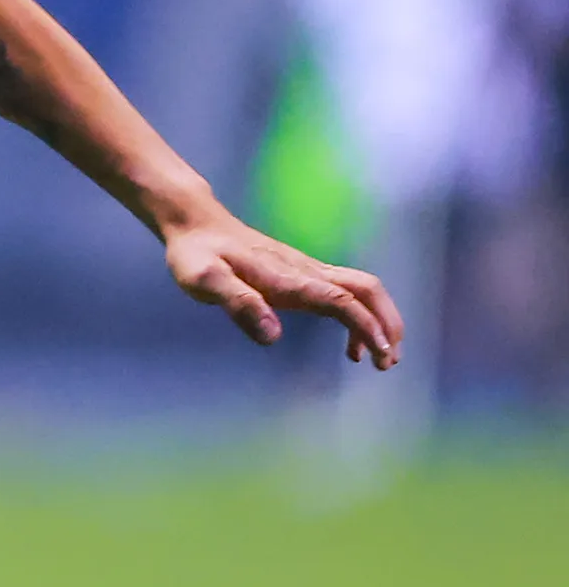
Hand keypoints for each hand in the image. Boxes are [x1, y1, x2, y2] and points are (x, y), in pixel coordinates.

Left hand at [159, 202, 402, 367]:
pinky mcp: (302, 273)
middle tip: (389, 361)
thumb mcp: (205, 280)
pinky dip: (359, 319)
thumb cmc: (197, 254)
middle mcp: (305, 271)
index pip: (340, 300)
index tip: (380, 354)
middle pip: (366, 290)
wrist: (197, 224)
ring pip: (361, 290)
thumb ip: (239, 304)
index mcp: (286, 278)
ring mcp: (307, 270)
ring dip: (379, 322)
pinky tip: (350, 346)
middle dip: (386, 324)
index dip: (365, 326)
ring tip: (380, 359)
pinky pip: (344, 294)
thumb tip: (273, 336)